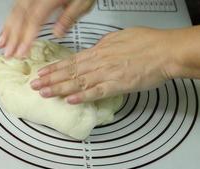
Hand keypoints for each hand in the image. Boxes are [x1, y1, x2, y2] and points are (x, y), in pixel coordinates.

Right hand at [0, 0, 94, 57]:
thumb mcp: (82, 3)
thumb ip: (69, 17)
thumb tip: (57, 33)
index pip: (34, 20)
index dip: (26, 37)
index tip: (21, 52)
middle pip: (21, 16)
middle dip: (13, 37)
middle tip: (8, 53)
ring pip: (15, 10)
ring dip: (7, 28)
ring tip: (1, 44)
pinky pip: (17, 5)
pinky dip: (10, 18)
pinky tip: (6, 28)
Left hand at [30, 27, 181, 103]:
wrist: (164, 51)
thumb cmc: (146, 42)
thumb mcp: (119, 38)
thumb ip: (103, 46)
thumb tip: (94, 50)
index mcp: (99, 51)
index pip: (70, 61)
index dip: (54, 68)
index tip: (41, 74)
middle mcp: (98, 62)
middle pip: (69, 72)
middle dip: (50, 80)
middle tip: (34, 86)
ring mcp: (107, 74)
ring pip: (78, 82)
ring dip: (59, 89)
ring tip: (45, 93)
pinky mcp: (117, 85)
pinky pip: (96, 92)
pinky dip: (82, 97)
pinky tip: (70, 101)